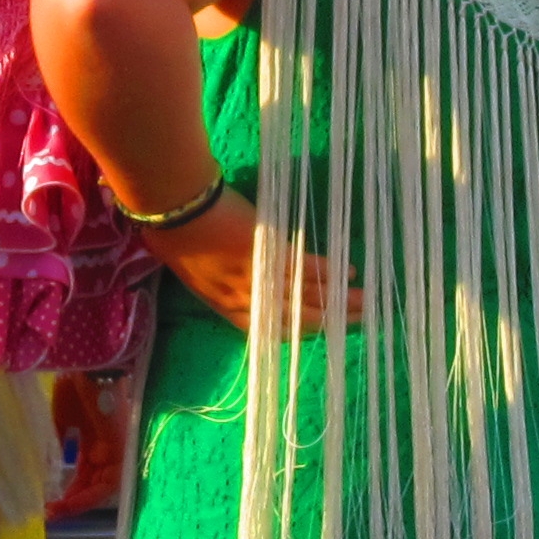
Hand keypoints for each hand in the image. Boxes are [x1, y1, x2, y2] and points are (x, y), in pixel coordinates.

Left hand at [143, 192, 357, 332]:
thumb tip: (233, 272)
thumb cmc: (173, 233)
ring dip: (340, 298)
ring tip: (364, 298)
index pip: (267, 328)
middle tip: (358, 319)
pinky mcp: (272, 253)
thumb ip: (217, 277)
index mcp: (224, 306)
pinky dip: (330, 269)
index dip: (296, 331)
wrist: (177, 207)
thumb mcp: (191, 269)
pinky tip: (348, 270)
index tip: (317, 330)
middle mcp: (247, 299)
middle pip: (297, 316)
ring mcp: (261, 277)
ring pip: (308, 294)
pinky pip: (307, 266)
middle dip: (330, 319)